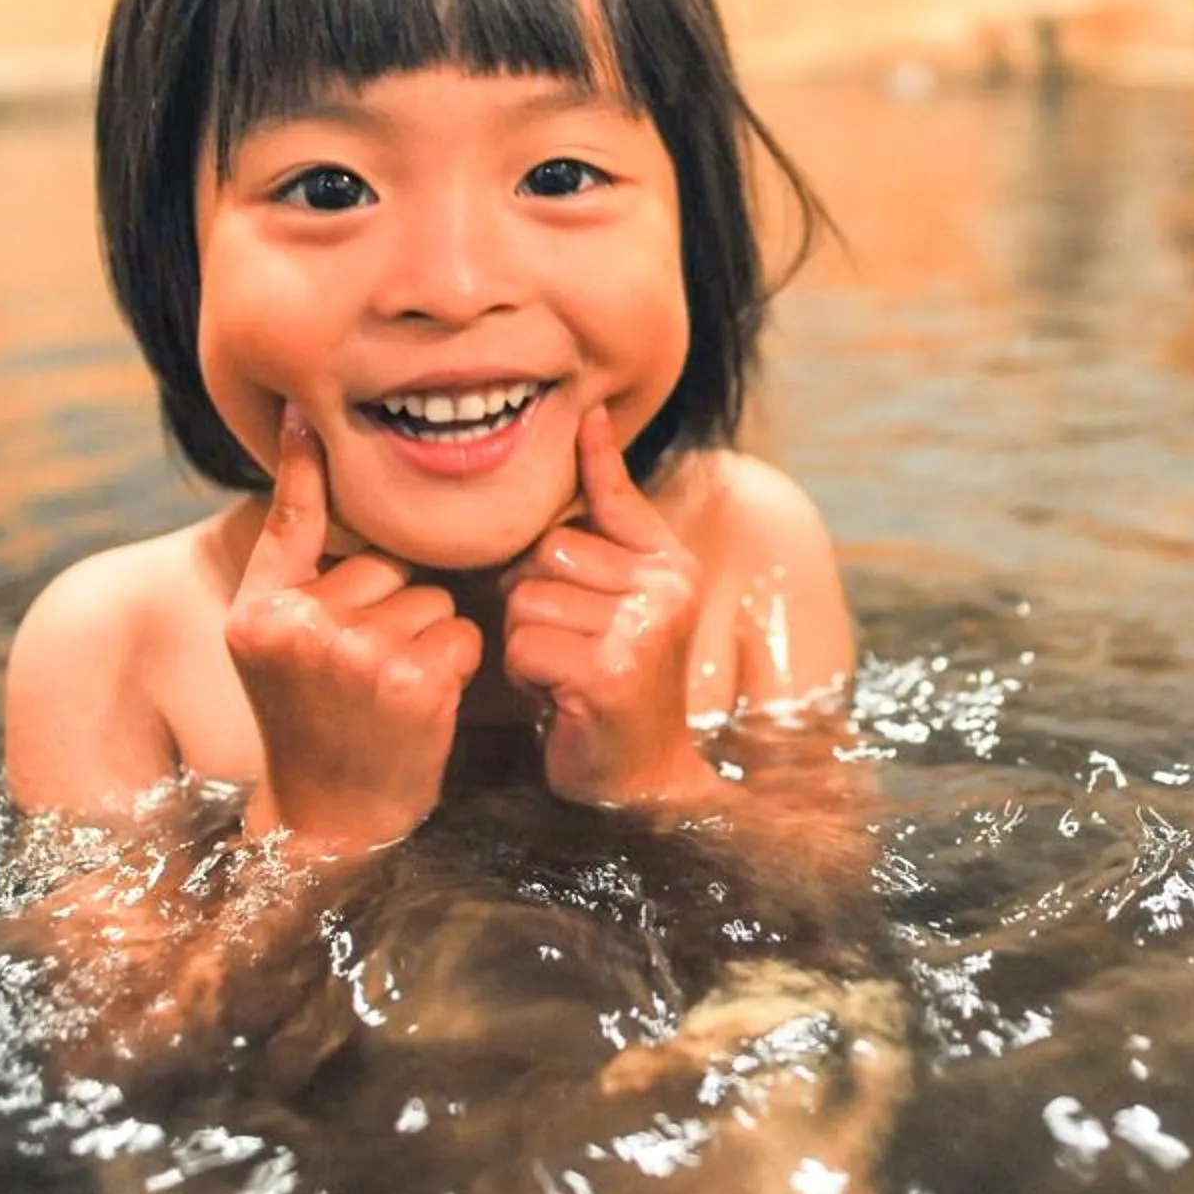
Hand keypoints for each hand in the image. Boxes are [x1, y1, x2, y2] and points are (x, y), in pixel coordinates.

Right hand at [224, 410, 481, 857]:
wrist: (331, 819)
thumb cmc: (310, 719)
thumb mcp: (273, 641)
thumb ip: (290, 558)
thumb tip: (304, 447)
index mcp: (260, 612)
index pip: (291, 521)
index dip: (305, 464)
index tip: (306, 410)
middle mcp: (301, 628)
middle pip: (386, 564)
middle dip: (393, 605)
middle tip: (365, 670)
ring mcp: (356, 655)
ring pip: (429, 598)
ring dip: (427, 637)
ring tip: (389, 690)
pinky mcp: (412, 681)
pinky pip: (460, 632)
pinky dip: (454, 663)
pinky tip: (421, 703)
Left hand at [501, 407, 722, 810]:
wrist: (639, 778)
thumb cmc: (613, 682)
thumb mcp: (623, 601)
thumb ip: (611, 529)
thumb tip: (593, 426)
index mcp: (670, 565)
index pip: (616, 499)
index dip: (594, 459)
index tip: (586, 414)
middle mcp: (664, 590)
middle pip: (546, 552)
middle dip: (532, 597)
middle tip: (565, 642)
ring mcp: (640, 630)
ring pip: (527, 599)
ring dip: (526, 640)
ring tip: (562, 670)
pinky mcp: (608, 672)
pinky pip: (523, 644)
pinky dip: (525, 674)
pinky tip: (557, 694)